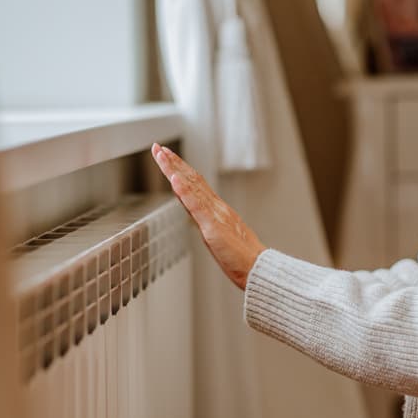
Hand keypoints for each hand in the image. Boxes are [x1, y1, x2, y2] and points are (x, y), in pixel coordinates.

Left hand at [151, 143, 266, 289]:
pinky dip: (185, 191)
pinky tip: (175, 179)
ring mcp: (214, 216)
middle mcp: (215, 208)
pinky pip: (196, 206)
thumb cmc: (242, 258)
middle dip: (173, 163)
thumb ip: (212, 225)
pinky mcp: (213, 227)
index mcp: (217, 210)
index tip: (167, 157)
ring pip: (191, 187)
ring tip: (162, 155)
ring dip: (175, 170)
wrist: (259, 269)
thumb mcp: (222, 237)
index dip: (180, 169)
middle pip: (191, 180)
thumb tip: (202, 219)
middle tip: (159, 148)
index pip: (195, 184)